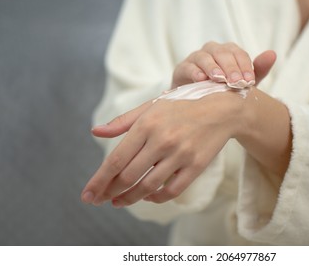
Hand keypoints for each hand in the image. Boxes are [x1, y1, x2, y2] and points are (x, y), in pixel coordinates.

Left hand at [81, 91, 245, 206]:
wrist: (220, 110)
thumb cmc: (181, 108)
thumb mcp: (151, 107)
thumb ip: (123, 122)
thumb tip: (95, 132)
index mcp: (147, 124)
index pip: (116, 159)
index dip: (99, 180)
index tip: (88, 195)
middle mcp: (162, 140)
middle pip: (128, 176)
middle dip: (109, 192)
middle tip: (100, 200)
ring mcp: (181, 154)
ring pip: (148, 186)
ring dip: (130, 198)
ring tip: (119, 201)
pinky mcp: (196, 166)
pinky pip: (172, 191)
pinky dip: (157, 198)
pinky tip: (147, 196)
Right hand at [172, 41, 275, 87]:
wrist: (200, 104)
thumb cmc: (223, 90)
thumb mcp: (243, 83)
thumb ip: (258, 70)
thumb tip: (273, 54)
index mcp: (228, 52)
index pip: (238, 53)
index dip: (245, 65)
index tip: (250, 81)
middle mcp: (212, 51)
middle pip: (222, 53)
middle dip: (230, 67)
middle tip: (236, 82)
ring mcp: (196, 59)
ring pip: (204, 57)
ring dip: (212, 67)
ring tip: (219, 79)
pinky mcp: (182, 69)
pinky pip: (188, 67)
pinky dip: (194, 71)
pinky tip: (201, 80)